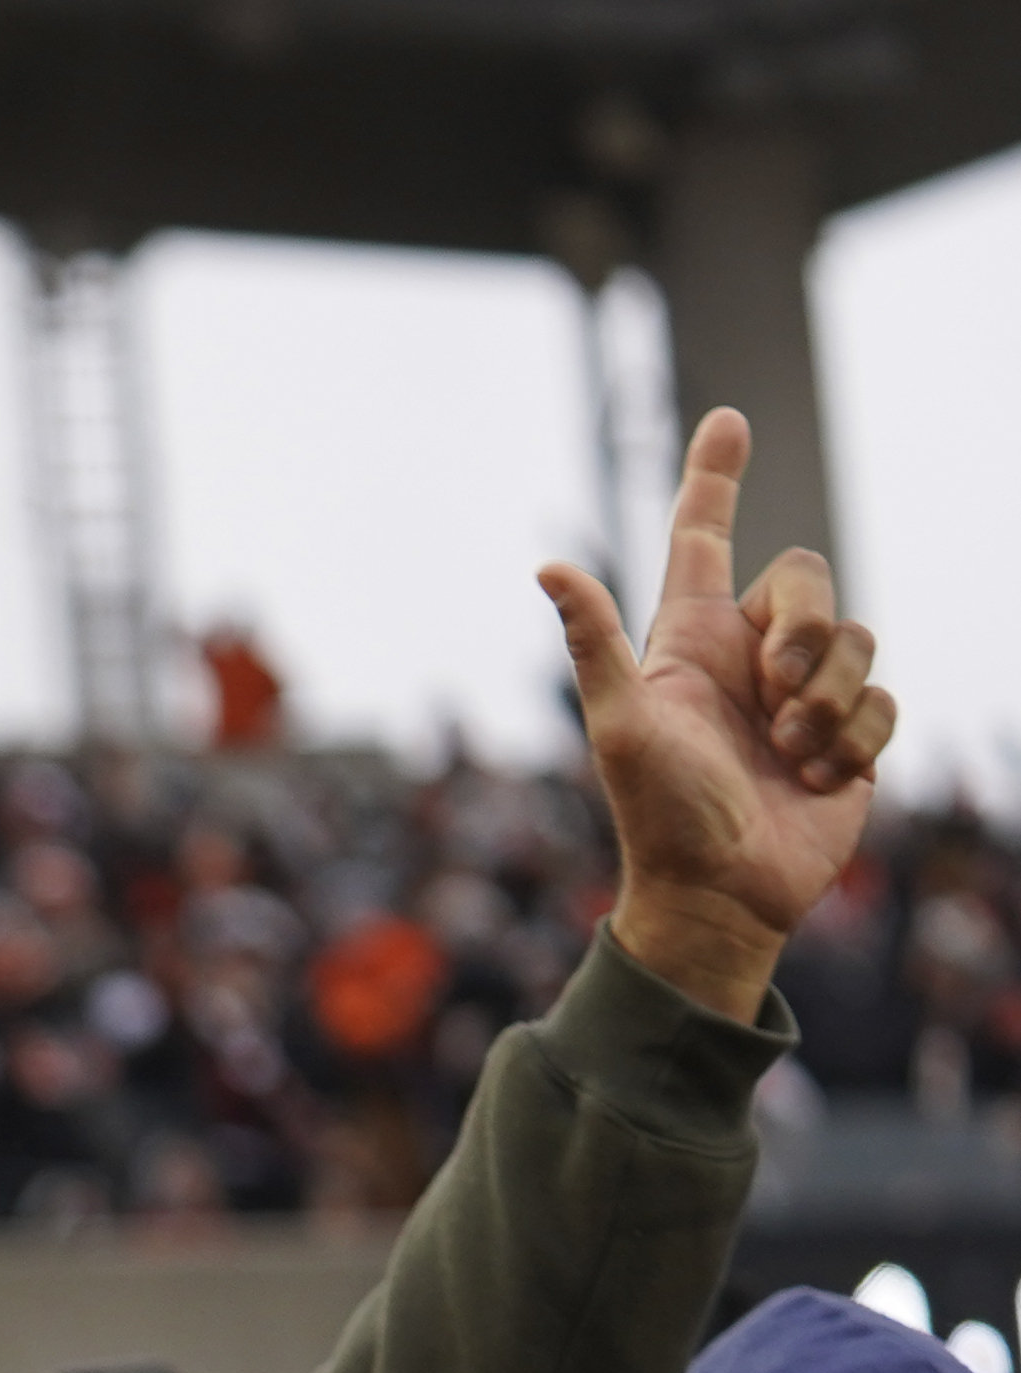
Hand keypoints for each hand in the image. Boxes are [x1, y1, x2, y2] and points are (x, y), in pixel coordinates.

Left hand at [543, 409, 895, 1020]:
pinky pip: (882, 699)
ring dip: (825, 702)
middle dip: (802, 630)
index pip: (703, 540)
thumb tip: (547, 567)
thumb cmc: (660, 815)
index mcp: (690, 642)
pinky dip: (855, 739)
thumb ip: (595, 645)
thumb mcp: (622, 726)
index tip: (725, 420)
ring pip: (855, 641)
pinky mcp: (850, 733)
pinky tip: (819, 780)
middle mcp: (748, 657)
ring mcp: (802, 693)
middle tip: (775, 694)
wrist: (720, 895)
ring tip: (788, 755)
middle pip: (808, 581)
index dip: (713, 481)